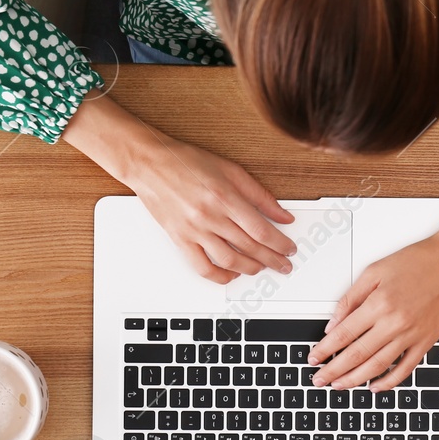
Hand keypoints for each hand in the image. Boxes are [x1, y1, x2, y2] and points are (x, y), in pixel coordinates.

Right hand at [61, 95, 295, 283]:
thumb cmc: (187, 163)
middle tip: (284, 265)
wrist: (149, 164)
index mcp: (225, 197)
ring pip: (229, 261)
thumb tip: (283, 215)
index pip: (262, 230)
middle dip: (272, 260)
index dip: (280, 244)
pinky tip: (231, 275)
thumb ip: (260, 195)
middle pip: (250, 247)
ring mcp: (194, 230)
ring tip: (261, 268)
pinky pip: (202, 266)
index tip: (289, 249)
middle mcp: (210, 216)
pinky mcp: (180, 239)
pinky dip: (219, 276)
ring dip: (250, 269)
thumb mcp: (231, 170)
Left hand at [307, 233, 438, 390]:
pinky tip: (375, 386)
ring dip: (355, 379)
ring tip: (339, 385)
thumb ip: (351, 298)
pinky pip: (405, 368)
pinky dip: (389, 382)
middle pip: (356, 354)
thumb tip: (333, 322)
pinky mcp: (427, 341)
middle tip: (319, 379)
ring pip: (378, 366)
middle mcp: (394, 322)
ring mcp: (412, 335)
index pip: (343, 334)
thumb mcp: (375, 270)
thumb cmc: (419, 260)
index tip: (314, 358)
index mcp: (379, 303)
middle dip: (334, 370)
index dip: (325, 349)